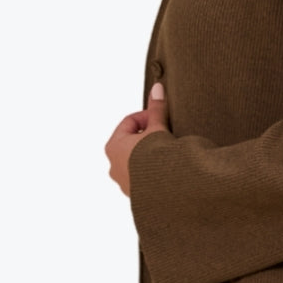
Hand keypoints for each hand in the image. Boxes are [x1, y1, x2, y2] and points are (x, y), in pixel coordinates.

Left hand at [105, 82, 170, 196]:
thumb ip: (156, 108)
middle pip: (132, 141)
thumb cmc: (158, 157)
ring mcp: (123, 183)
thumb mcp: (158, 128)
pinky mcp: (136, 195)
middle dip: (149, 137)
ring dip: (150, 155)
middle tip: (166, 134)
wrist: (168, 189)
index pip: (130, 122)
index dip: (148, 116)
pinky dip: (153, 170)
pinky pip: (143, 177)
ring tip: (169, 153)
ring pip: (137, 160)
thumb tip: (157, 87)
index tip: (162, 119)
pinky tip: (168, 169)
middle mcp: (113, 166)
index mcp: (113, 146)